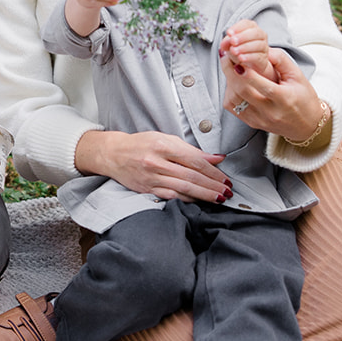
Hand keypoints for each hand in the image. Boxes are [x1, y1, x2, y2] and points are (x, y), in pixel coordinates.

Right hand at [75, 128, 231, 202]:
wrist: (114, 154)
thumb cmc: (141, 144)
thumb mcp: (165, 139)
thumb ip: (190, 150)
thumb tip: (215, 158)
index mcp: (163, 146)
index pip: (195, 160)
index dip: (213, 171)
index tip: (226, 177)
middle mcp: (157, 162)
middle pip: (192, 177)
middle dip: (213, 185)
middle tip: (228, 191)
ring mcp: (152, 178)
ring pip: (184, 189)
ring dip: (204, 195)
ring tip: (219, 198)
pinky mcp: (148, 190)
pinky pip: (172, 196)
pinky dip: (188, 200)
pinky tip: (199, 201)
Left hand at [218, 20, 274, 78]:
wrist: (245, 65)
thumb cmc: (238, 50)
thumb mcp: (230, 44)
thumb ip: (227, 42)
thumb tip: (225, 44)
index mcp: (251, 28)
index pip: (247, 24)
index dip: (238, 27)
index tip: (229, 33)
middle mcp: (260, 36)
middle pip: (255, 33)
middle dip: (243, 36)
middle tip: (232, 41)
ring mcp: (264, 48)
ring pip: (258, 44)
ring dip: (244, 47)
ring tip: (234, 51)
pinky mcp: (263, 59)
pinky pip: (258, 56)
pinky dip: (248, 57)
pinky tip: (240, 58)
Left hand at [222, 47, 324, 138]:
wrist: (307, 125)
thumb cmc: (304, 99)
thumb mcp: (298, 77)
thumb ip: (282, 61)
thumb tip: (264, 49)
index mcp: (285, 99)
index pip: (265, 87)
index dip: (249, 75)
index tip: (239, 61)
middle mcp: (271, 112)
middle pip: (244, 92)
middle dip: (232, 72)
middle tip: (227, 56)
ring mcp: (259, 119)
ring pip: (235, 100)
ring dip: (229, 81)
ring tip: (228, 66)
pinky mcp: (251, 123)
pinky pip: (233, 108)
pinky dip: (229, 93)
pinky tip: (232, 82)